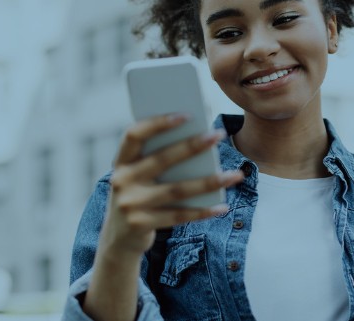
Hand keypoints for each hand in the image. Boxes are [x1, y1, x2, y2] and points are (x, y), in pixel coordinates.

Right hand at [100, 113, 243, 255]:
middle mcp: (121, 180)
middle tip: (219, 134)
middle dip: (193, 145)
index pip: (134, 134)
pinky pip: (179, 216)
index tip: (186, 114)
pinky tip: (222, 206)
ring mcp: (129, 204)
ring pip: (177, 190)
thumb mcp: (141, 177)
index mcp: (121, 161)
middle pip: (162, 159)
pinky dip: (203, 211)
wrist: (118, 239)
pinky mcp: (140, 224)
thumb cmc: (140, 196)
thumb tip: (200, 143)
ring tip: (235, 175)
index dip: (157, 123)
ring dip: (209, 182)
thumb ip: (159, 160)